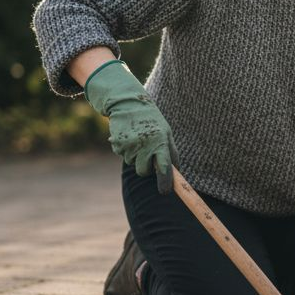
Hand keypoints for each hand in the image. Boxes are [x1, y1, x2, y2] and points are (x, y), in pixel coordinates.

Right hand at [83, 61, 176, 193]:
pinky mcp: (118, 144)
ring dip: (135, 156)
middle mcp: (146, 145)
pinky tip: (128, 136)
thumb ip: (171, 152)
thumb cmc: (152, 120)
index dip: (165, 181)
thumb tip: (176, 172)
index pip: (164, 167)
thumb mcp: (166, 132)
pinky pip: (122, 155)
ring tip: (138, 138)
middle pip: (143, 172)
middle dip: (145, 168)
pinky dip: (125, 149)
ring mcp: (130, 145)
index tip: (165, 191)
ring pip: (132, 164)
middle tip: (146, 153)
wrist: (128, 103)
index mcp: (161, 142)